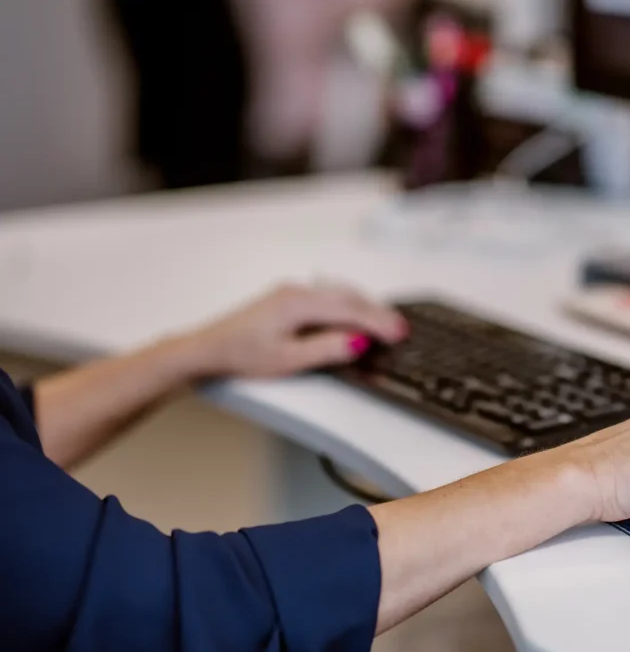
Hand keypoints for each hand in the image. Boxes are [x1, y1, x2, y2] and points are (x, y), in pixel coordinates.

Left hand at [189, 283, 406, 378]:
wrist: (207, 349)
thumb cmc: (241, 355)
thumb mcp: (287, 360)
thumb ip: (326, 349)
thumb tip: (359, 341)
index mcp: (299, 304)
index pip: (350, 310)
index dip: (378, 322)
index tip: (399, 332)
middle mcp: (297, 291)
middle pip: (349, 297)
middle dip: (377, 313)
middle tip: (401, 329)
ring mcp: (292, 292)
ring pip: (339, 294)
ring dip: (365, 306)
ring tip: (385, 322)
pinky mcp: (288, 299)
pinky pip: (328, 296)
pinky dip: (349, 304)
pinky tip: (355, 313)